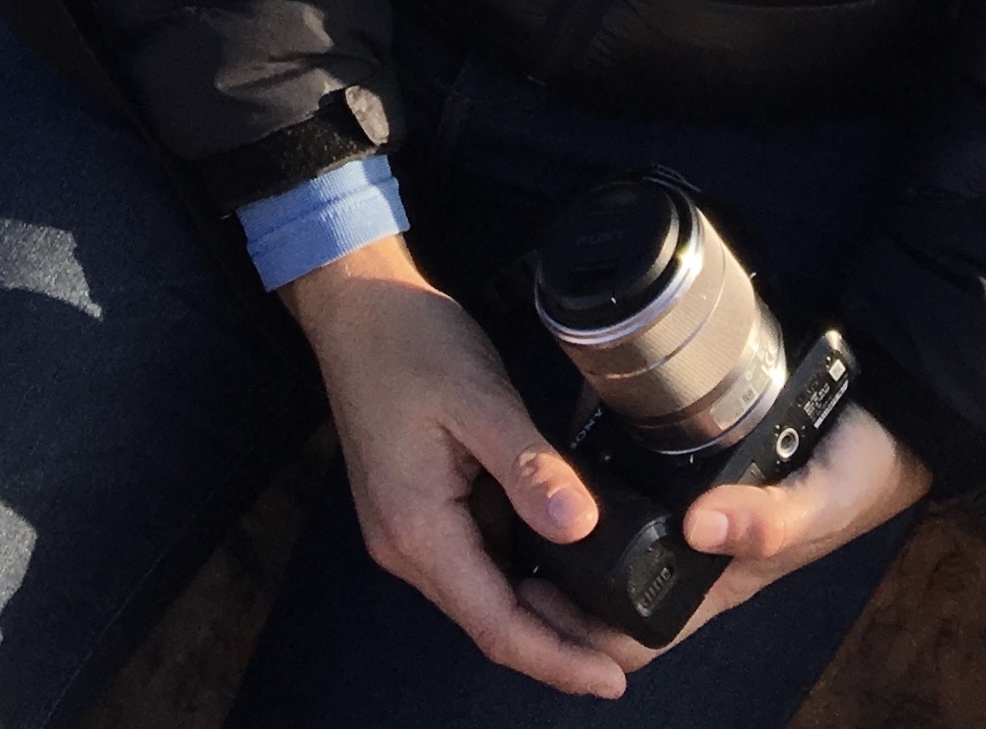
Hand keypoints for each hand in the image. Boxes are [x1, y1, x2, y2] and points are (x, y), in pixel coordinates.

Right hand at [282, 235, 630, 699]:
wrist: (356, 304)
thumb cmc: (410, 344)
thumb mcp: (480, 400)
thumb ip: (530, 469)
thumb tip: (582, 529)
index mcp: (418, 529)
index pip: (497, 625)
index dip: (558, 660)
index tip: (614, 681)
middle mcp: (406, 546)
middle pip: (491, 620)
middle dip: (559, 644)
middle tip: (629, 646)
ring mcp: (408, 529)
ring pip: (485, 592)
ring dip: (542, 610)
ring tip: (609, 612)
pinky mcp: (417, 508)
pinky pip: (476, 557)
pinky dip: (522, 571)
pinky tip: (565, 560)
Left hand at [520, 400, 931, 675]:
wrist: (890, 411)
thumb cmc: (858, 469)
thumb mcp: (820, 498)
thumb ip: (769, 518)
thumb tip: (700, 529)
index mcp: (719, 577)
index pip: (634, 631)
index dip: (578, 631)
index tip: (523, 596)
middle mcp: (698, 546)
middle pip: (609, 586)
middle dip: (553, 579)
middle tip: (494, 533)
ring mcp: (692, 503)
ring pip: (613, 535)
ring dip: (564, 527)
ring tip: (507, 490)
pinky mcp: (691, 457)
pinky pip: (630, 479)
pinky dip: (591, 473)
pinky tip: (556, 444)